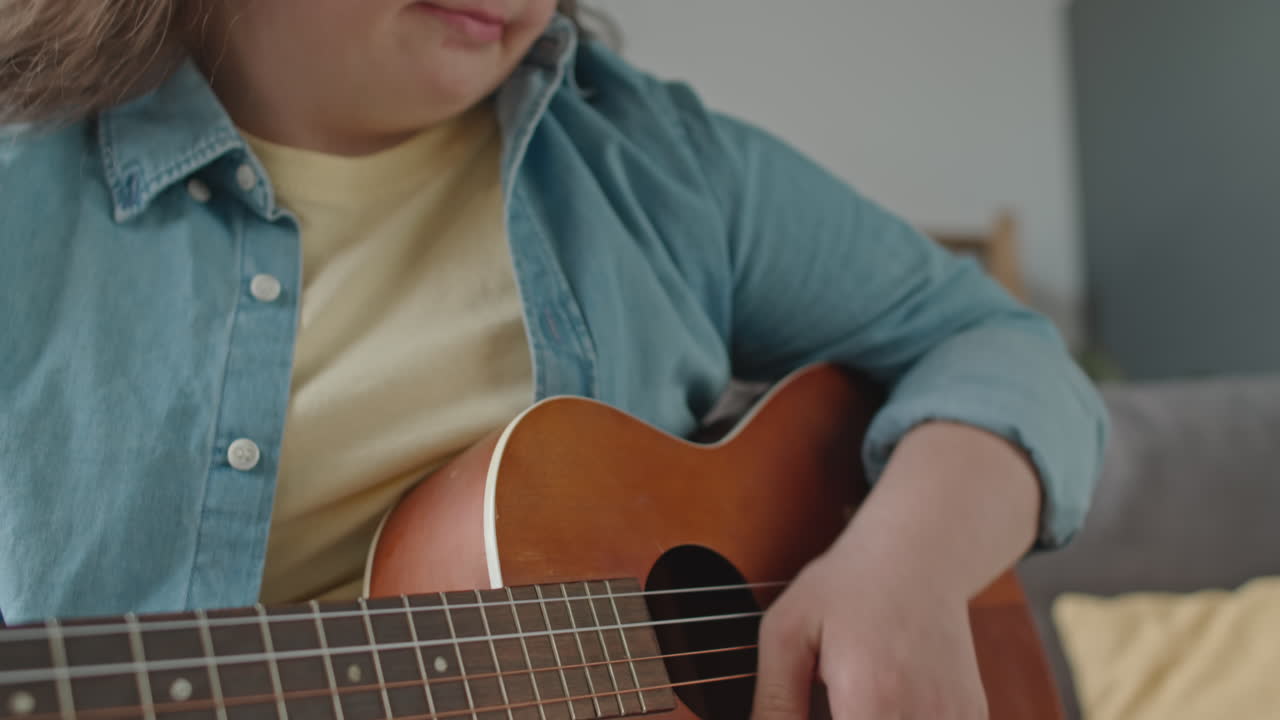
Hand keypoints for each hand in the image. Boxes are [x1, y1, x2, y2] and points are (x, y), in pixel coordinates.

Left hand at [750, 548, 987, 718]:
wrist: (918, 553)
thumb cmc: (846, 586)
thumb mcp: (788, 633)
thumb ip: (775, 702)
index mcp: (871, 702)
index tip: (815, 709)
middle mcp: (922, 718)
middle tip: (832, 698)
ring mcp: (953, 719)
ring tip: (853, 698)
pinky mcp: (971, 715)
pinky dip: (903, 717)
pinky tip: (883, 698)